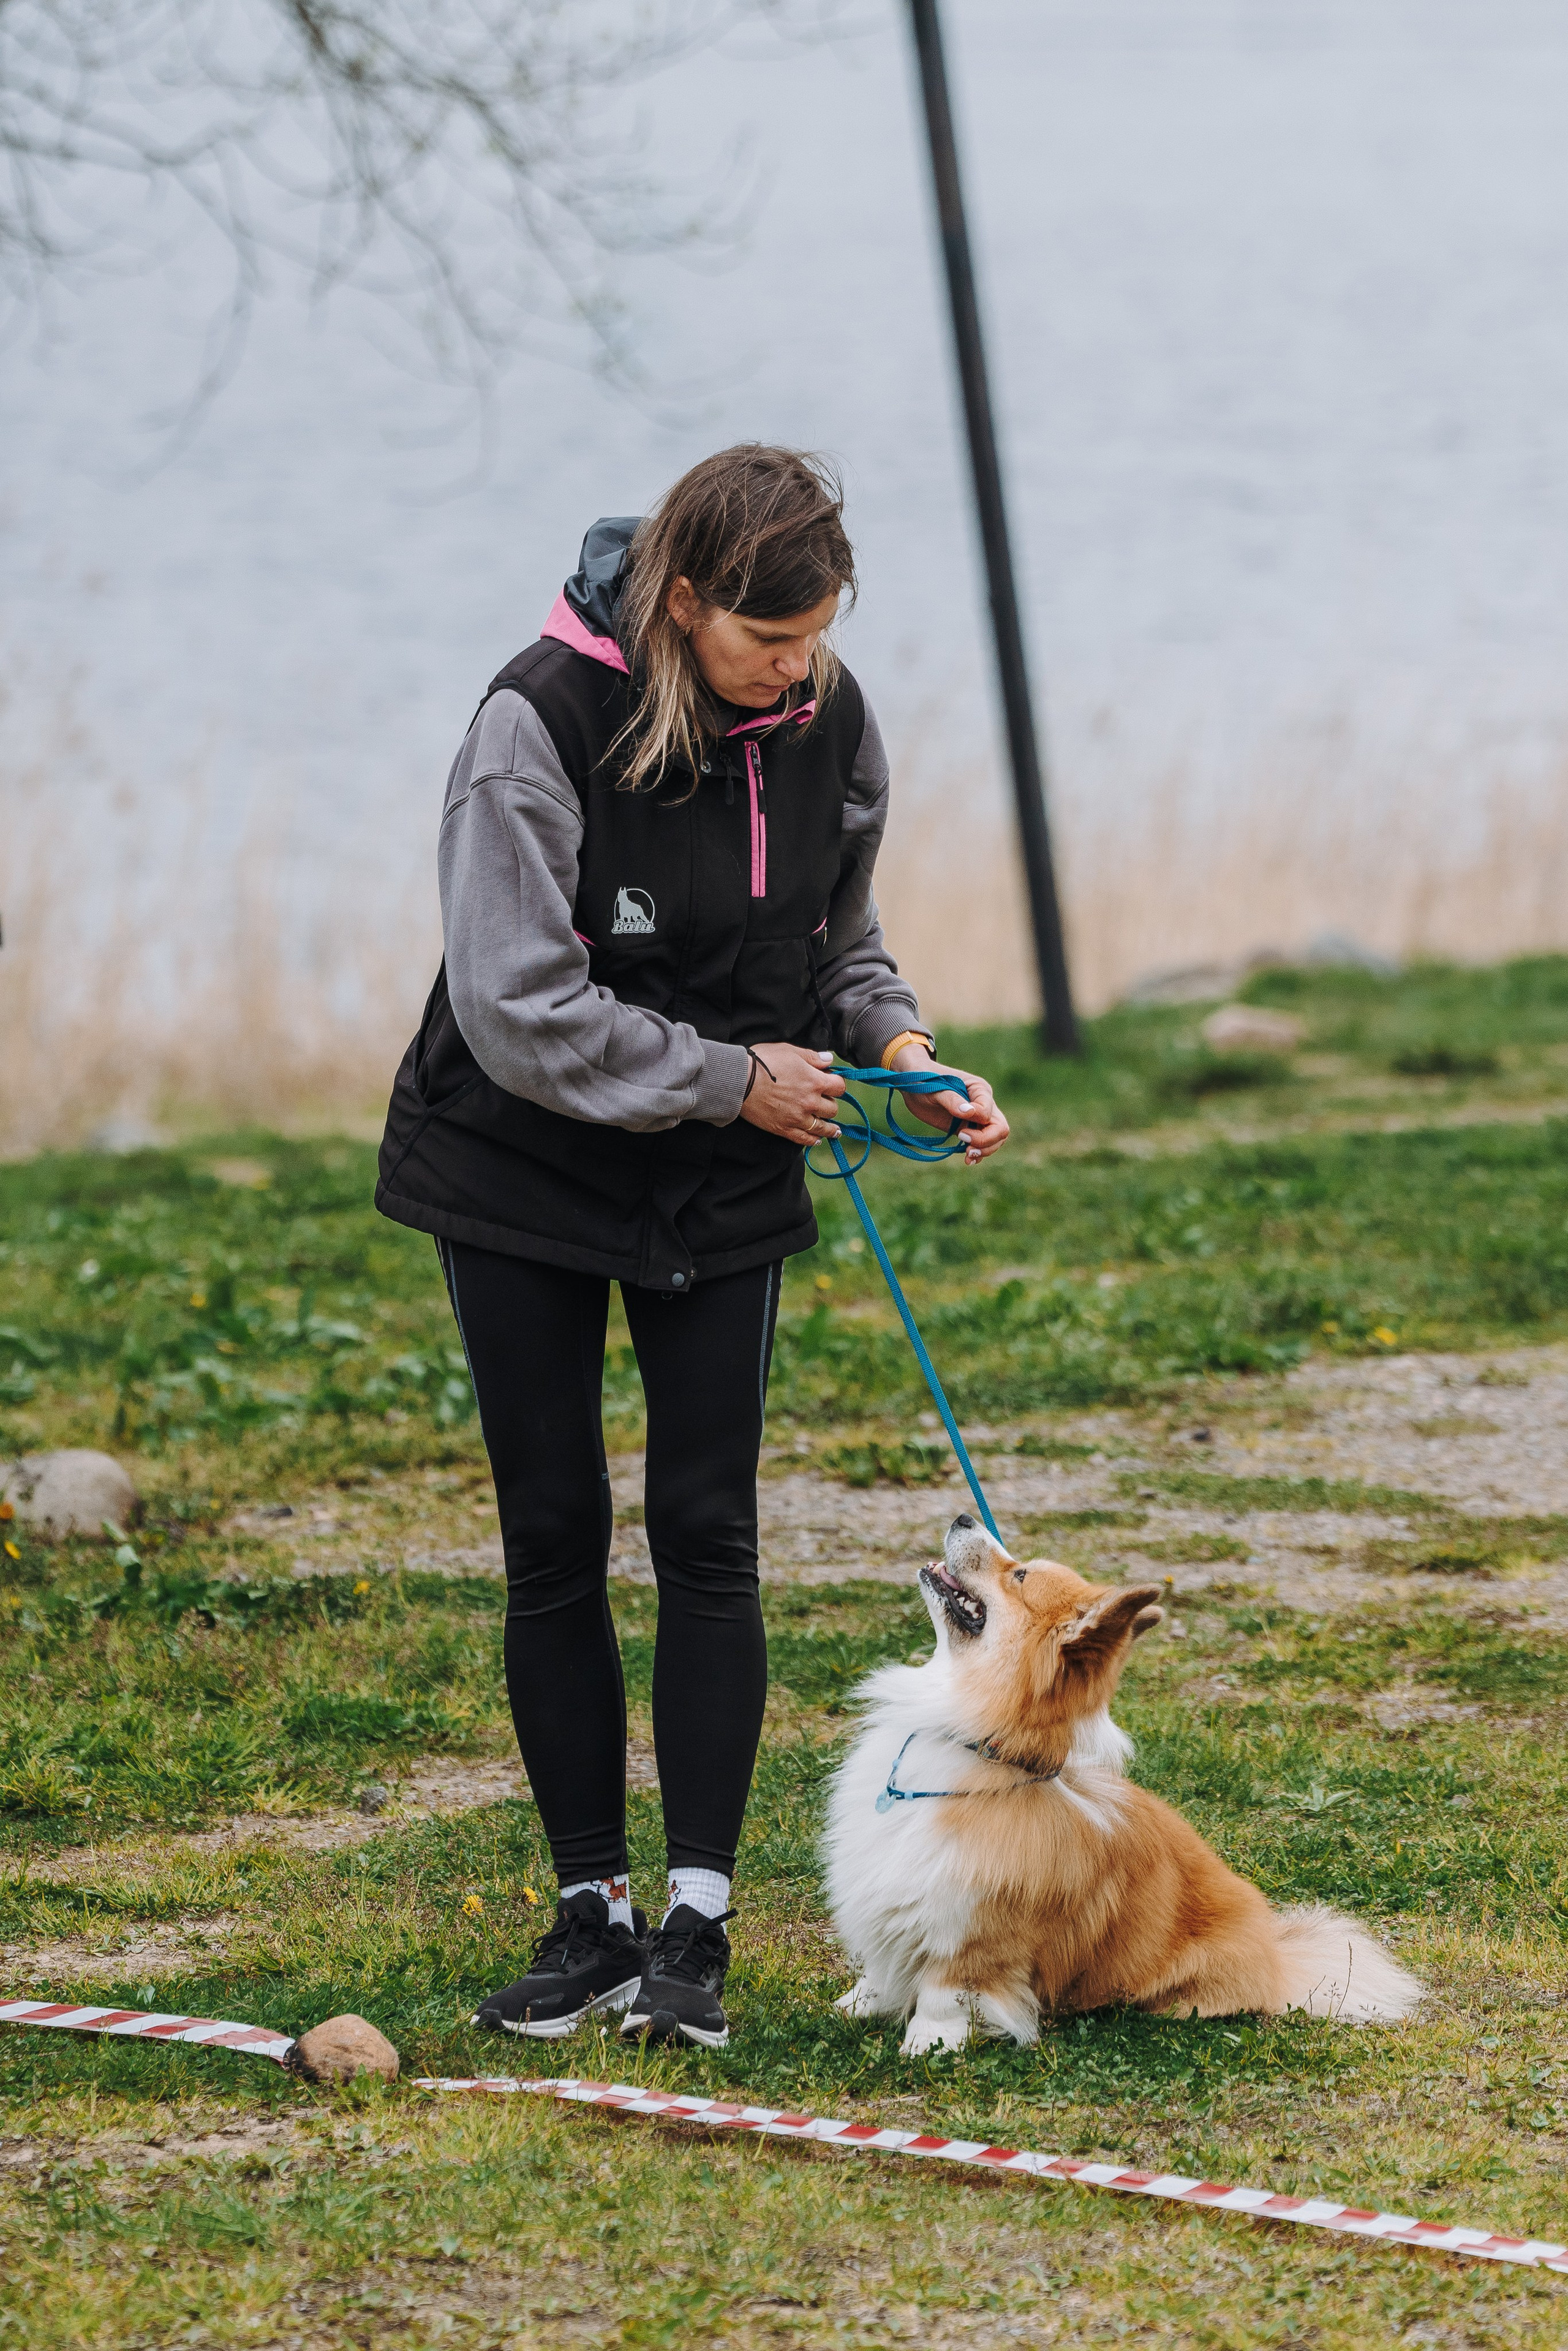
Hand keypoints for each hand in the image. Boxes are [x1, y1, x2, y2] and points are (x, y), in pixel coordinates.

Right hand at [738, 1044, 846, 1145]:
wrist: (739, 1081)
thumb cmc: (763, 1061)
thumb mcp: (790, 1051)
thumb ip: (812, 1057)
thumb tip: (829, 1059)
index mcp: (815, 1081)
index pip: (839, 1087)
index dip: (837, 1084)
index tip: (832, 1084)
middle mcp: (810, 1102)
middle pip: (833, 1109)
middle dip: (830, 1104)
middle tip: (825, 1102)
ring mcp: (797, 1118)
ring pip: (822, 1128)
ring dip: (830, 1128)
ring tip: (834, 1130)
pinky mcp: (784, 1129)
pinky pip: (804, 1140)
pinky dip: (813, 1141)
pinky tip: (817, 1140)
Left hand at [889, 1041, 1008, 1164]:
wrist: (912, 1083)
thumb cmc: (923, 1080)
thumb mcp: (935, 1089)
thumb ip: (952, 1100)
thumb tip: (969, 1112)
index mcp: (980, 1090)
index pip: (989, 1114)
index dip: (978, 1126)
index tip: (960, 1131)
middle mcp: (983, 1103)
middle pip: (1000, 1128)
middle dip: (987, 1142)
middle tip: (968, 1148)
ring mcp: (976, 1117)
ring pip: (995, 1138)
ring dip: (985, 1150)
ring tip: (968, 1157)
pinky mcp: (966, 1127)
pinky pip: (981, 1143)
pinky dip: (978, 1154)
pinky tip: (968, 1160)